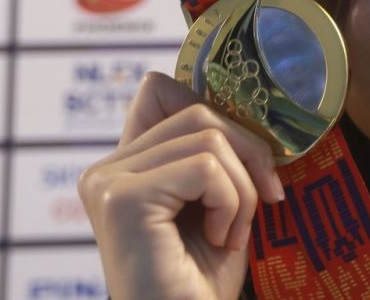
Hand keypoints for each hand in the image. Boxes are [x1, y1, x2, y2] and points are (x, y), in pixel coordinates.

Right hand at [78, 71, 284, 299]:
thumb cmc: (202, 283)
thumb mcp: (217, 203)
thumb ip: (216, 153)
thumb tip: (251, 105)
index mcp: (124, 166)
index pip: (160, 90)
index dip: (212, 110)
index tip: (247, 160)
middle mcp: (106, 169)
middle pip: (197, 111)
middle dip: (248, 153)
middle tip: (263, 201)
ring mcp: (108, 182)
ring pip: (207, 137)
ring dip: (241, 189)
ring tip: (229, 234)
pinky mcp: (123, 199)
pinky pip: (205, 166)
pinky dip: (230, 203)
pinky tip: (218, 240)